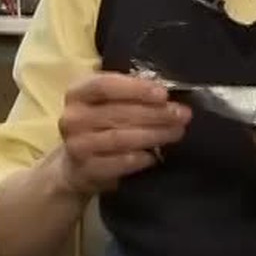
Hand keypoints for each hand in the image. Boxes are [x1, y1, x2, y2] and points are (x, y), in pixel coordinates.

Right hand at [56, 71, 191, 196]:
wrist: (75, 165)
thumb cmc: (100, 124)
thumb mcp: (108, 101)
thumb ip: (130, 93)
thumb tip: (167, 94)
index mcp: (78, 93)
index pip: (105, 85)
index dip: (136, 88)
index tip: (164, 94)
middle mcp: (73, 118)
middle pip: (119, 112)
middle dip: (155, 113)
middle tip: (182, 115)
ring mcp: (77, 145)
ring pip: (121, 138)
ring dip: (153, 135)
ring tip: (176, 132)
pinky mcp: (85, 170)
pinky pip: (118, 163)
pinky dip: (139, 159)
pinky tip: (154, 156)